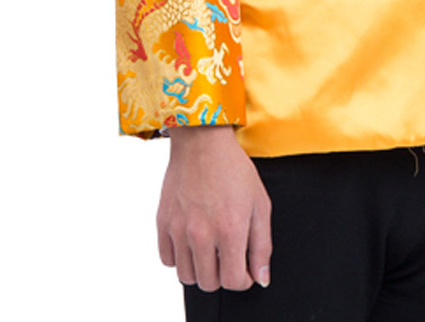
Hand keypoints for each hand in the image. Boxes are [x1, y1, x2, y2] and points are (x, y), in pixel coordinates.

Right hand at [157, 125, 271, 291]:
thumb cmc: (234, 169)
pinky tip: (191, 241)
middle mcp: (202, 234)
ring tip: (209, 249)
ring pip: (186, 276)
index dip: (243, 280)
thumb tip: (260, 278)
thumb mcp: (260, 203)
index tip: (244, 269)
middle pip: (208, 284)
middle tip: (227, 256)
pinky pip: (167, 260)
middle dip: (222, 275)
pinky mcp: (163, 222)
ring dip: (200, 269)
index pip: (233, 282)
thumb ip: (262, 245)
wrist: (202, 141)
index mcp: (230, 230)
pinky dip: (179, 257)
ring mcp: (179, 229)